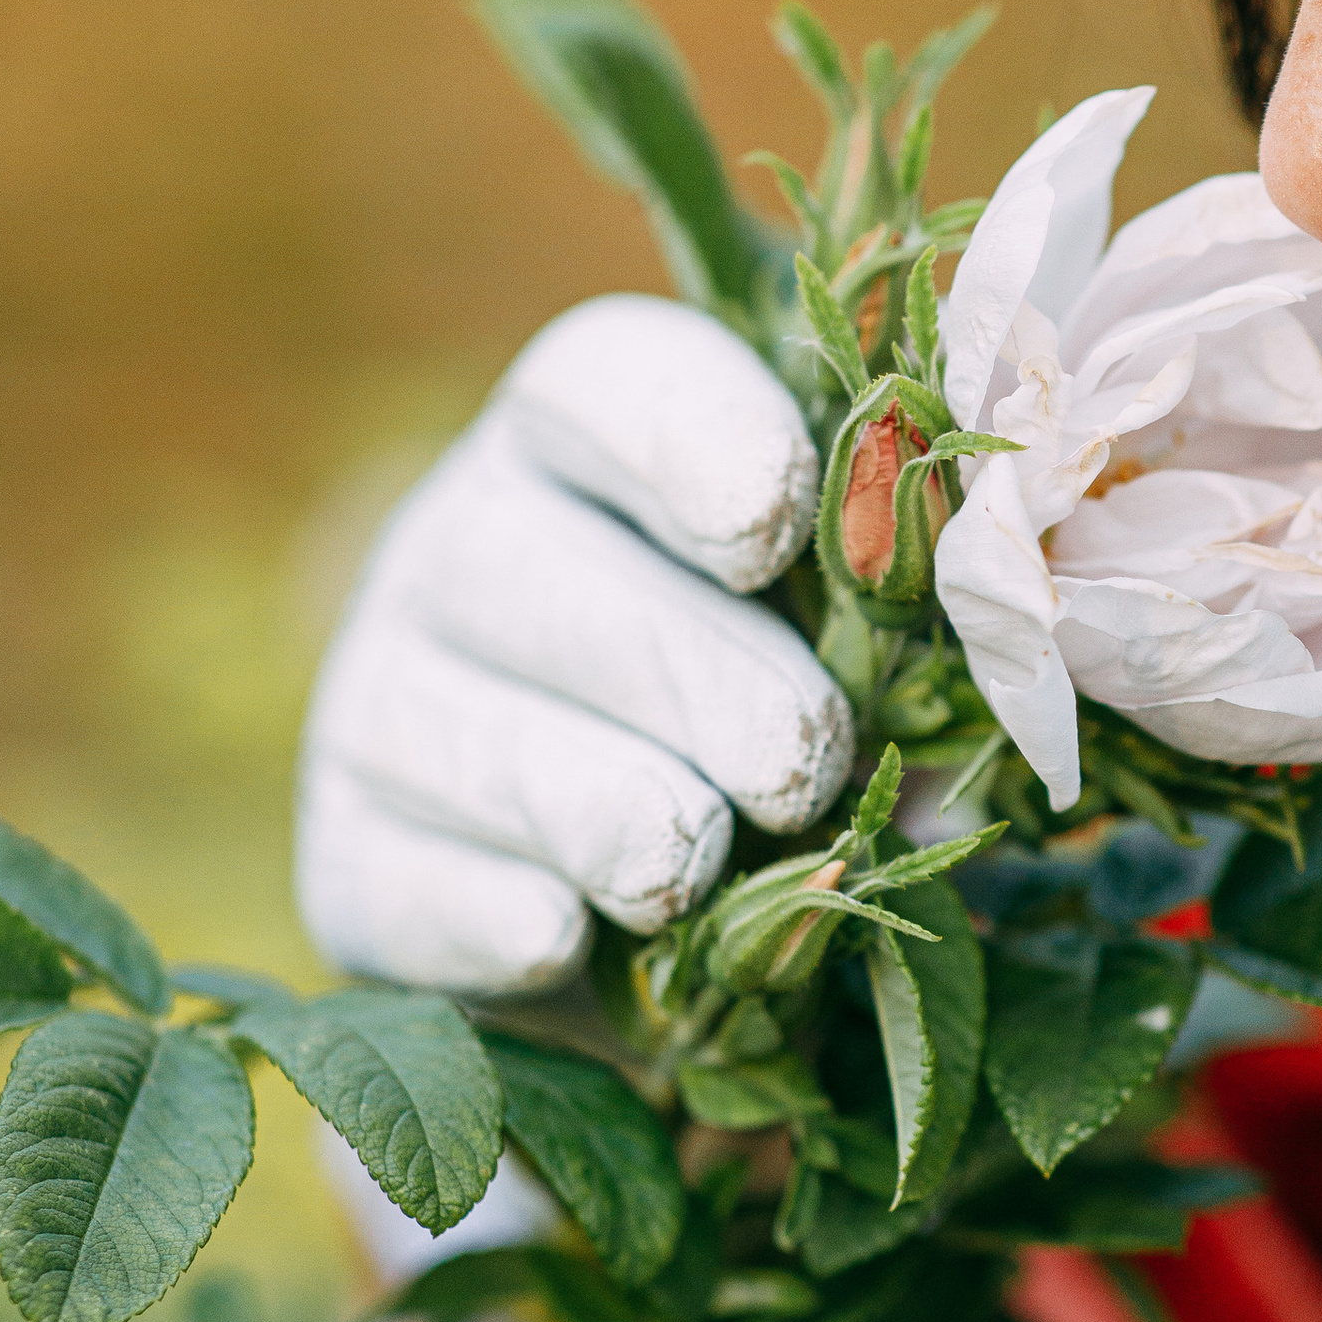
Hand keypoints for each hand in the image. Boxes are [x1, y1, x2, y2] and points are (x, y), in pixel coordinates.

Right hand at [297, 295, 851, 991]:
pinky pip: (408, 880)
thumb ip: (898, 642)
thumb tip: (969, 716)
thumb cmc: (780, 710)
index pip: (605, 383)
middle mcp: (462, 543)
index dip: (690, 439)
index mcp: (586, 443)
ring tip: (697, 863)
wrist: (632, 904)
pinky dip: (497, 916)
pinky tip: (568, 938)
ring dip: (598, 803)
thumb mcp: (849, 646)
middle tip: (801, 760)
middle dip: (686, 670)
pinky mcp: (352, 859)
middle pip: (537, 569)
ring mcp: (384, 698)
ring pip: (467, 731)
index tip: (780, 522)